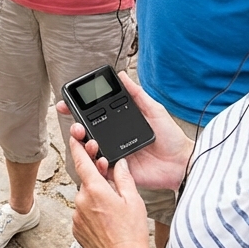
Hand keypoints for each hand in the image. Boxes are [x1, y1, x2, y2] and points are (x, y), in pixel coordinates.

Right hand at [56, 72, 194, 190]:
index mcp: (118, 122)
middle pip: (87, 132)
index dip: (78, 109)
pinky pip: (102, 169)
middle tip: (75, 125)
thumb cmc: (170, 137)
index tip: (67, 102)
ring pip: (90, 150)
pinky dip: (98, 164)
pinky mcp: (118, 171)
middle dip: (76, 127)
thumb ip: (137, 94)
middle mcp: (113, 138)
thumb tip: (121, 75)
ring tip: (90, 141)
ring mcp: (114, 154)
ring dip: (85, 145)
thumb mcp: (154, 110)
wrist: (181, 163)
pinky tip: (102, 158)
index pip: (94, 114)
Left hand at [71, 144, 157, 247]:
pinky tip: (107, 223)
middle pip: (87, 182)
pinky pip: (82, 214)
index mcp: (95, 190)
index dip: (77, 147)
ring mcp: (76, 216)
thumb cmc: (132, 235)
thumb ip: (123, 178)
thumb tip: (119, 163)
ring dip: (96, 199)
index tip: (74, 137)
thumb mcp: (133, 201)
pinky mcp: (75, 229)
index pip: (81, 161)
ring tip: (114, 214)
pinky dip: (92, 213)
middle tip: (111, 186)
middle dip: (98, 181)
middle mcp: (81, 200)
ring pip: (85, 199)